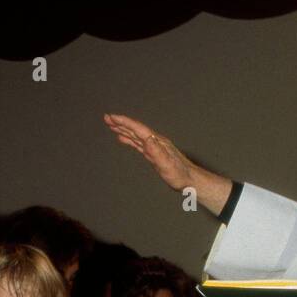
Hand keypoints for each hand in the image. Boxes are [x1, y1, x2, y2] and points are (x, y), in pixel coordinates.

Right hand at [103, 113, 232, 212]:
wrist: (189, 179)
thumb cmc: (179, 174)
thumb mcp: (167, 164)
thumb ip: (156, 152)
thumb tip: (147, 138)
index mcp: (156, 142)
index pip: (137, 129)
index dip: (124, 122)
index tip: (111, 117)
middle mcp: (155, 141)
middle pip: (135, 129)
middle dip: (120, 123)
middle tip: (106, 117)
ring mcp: (153, 147)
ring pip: (135, 135)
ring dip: (123, 129)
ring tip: (111, 125)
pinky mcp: (152, 153)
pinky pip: (137, 143)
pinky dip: (128, 139)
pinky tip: (122, 138)